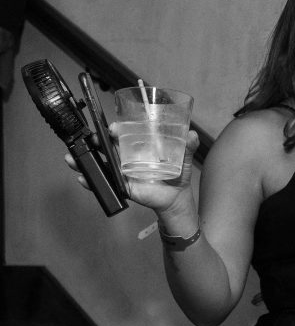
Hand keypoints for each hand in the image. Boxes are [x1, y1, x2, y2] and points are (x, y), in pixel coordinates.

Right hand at [64, 125, 200, 211]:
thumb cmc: (177, 173)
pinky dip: (91, 181)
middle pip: (105, 147)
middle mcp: (126, 157)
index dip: (115, 130)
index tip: (113, 129)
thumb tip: (193, 135)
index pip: (122, 134)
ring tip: (71, 157)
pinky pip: (104, 183)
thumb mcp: (184, 157)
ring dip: (83, 160)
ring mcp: (122, 172)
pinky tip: (82, 178)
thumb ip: (188, 146)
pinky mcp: (122, 186)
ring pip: (99, 164)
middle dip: (93, 142)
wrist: (177, 196)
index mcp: (138, 147)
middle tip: (89, 139)